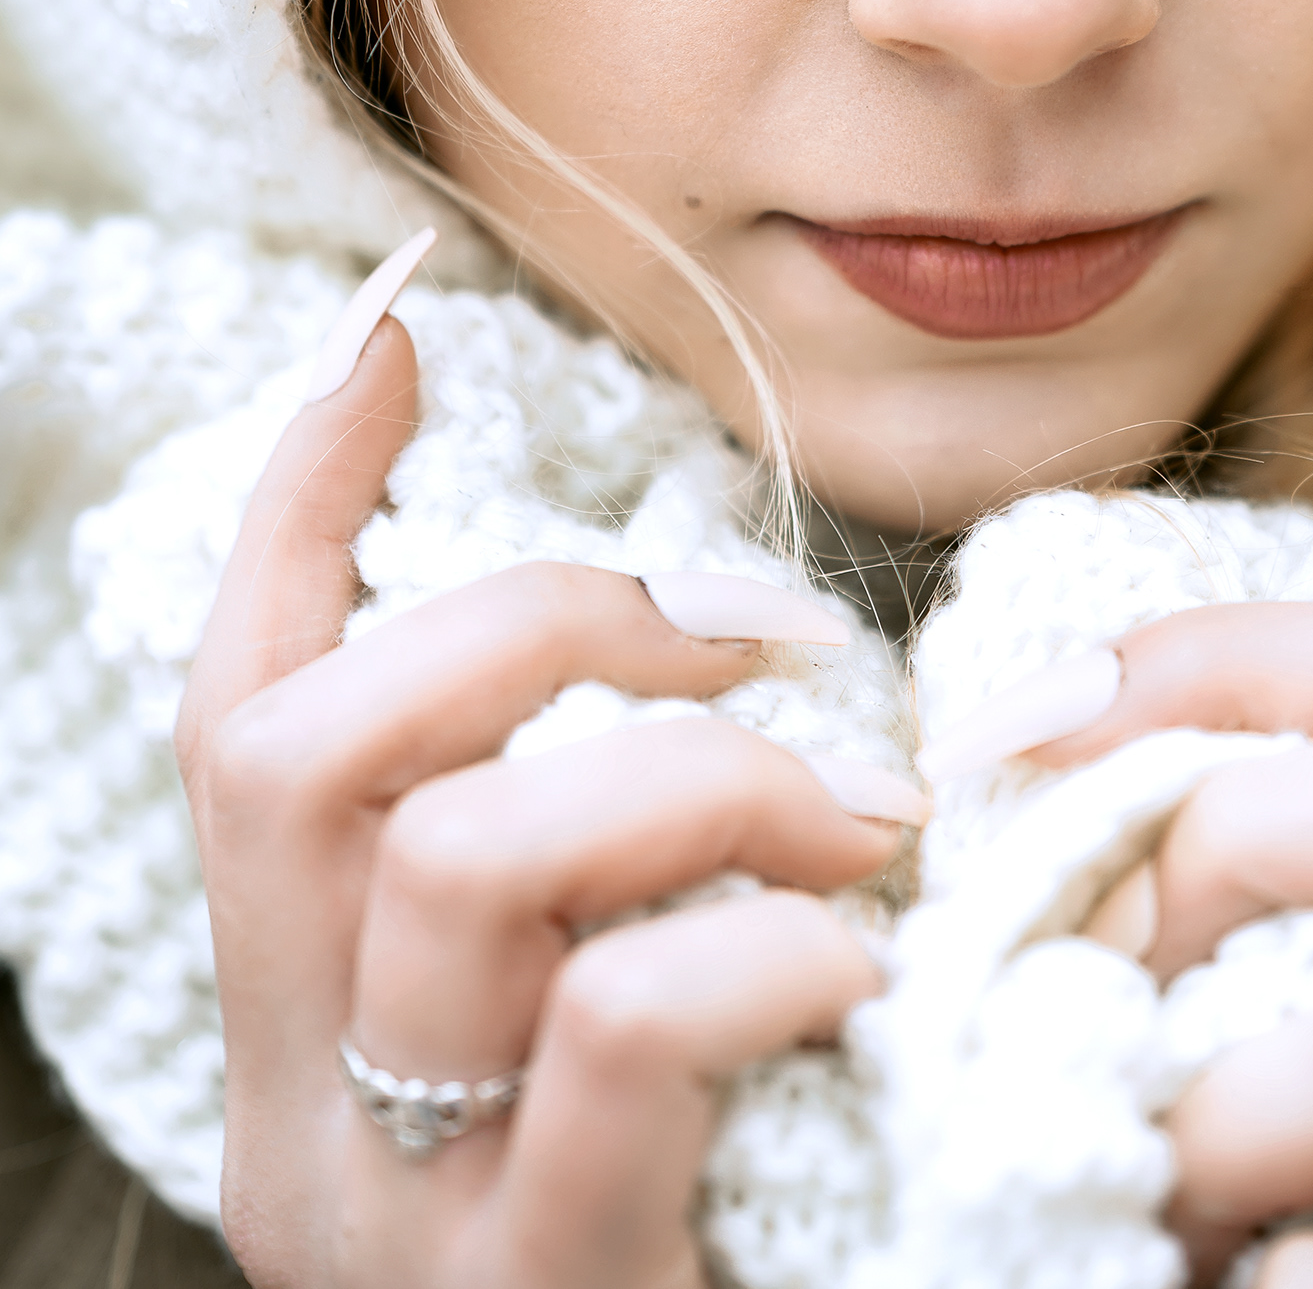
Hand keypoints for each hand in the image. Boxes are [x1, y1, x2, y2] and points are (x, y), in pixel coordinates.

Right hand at [176, 319, 914, 1288]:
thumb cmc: (688, 1221)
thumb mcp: (579, 1024)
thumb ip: (587, 852)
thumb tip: (670, 612)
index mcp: (294, 1019)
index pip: (233, 704)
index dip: (302, 500)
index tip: (407, 333)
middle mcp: (301, 1113)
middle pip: (322, 751)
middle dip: (545, 624)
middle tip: (747, 643)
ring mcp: (407, 1225)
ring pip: (469, 863)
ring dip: (690, 773)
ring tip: (843, 808)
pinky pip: (619, 1036)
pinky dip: (759, 949)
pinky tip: (860, 961)